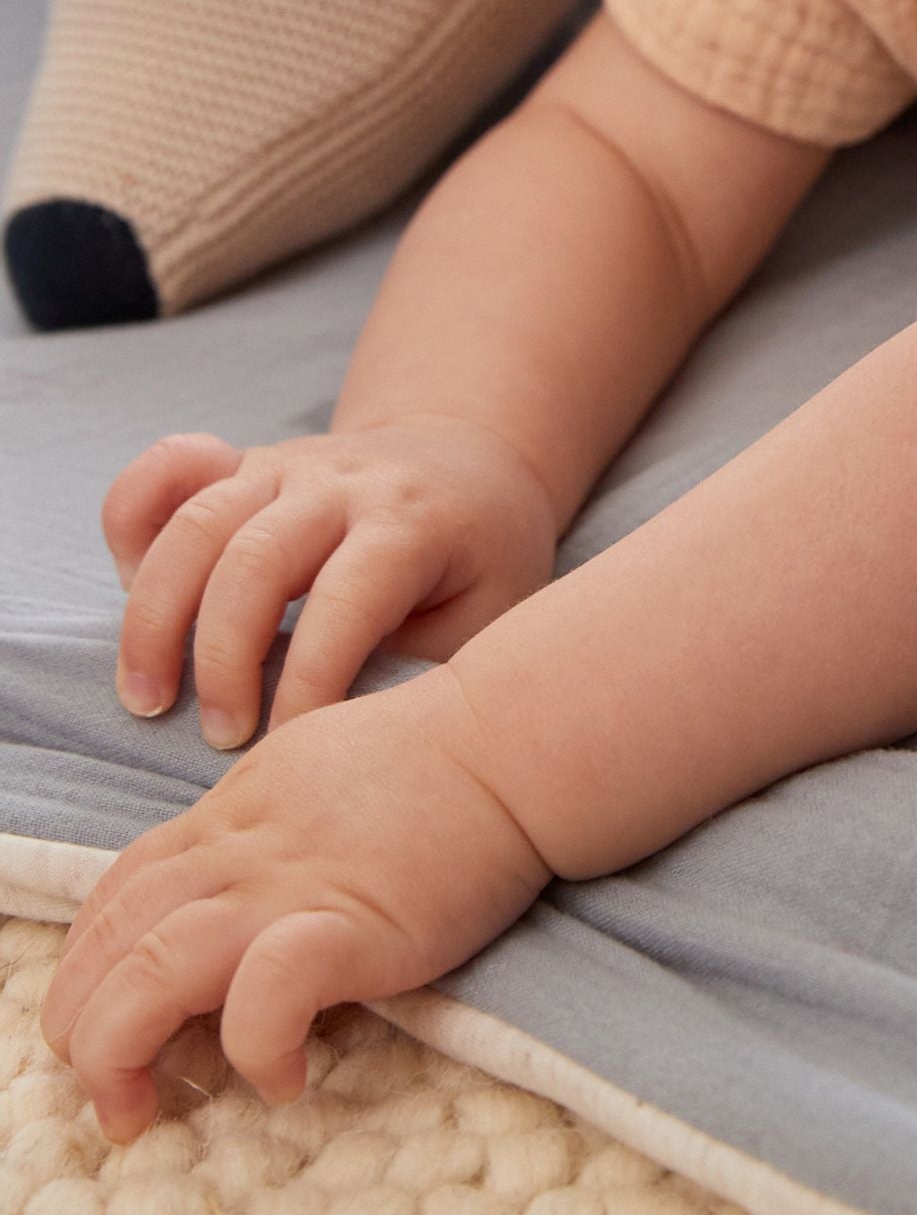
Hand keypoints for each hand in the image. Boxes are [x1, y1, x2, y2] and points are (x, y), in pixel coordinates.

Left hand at [41, 667, 550, 1143]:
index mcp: (236, 809)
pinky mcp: (350, 924)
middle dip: (79, 1021)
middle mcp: (244, 847)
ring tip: (135, 1107)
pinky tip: (281, 1078)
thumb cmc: (442, 759)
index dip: (87, 960)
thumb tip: (243, 886)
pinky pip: (265, 999)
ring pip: (153, 969)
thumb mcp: (320, 767)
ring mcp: (291, 886)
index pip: (121, 888)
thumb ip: (269, 823)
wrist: (515, 741)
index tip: (94, 1014)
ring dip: (119, 1050)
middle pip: (114, 935)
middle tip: (103, 1087)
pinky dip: (253, 1048)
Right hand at [104, 419, 560, 748]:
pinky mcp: (243, 462)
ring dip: (156, 616)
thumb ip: (428, 666)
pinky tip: (126, 584)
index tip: (287, 751)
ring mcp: (285, 465)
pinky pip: (167, 468)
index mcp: (411, 521)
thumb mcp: (492, 614)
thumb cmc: (482, 562)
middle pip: (254, 559)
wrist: (471, 465)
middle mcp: (341, 483)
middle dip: (223, 659)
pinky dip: (132, 517)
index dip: (309, 682)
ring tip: (147, 698)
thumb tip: (356, 744)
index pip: (347, 600)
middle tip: (220, 738)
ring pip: (196, 524)